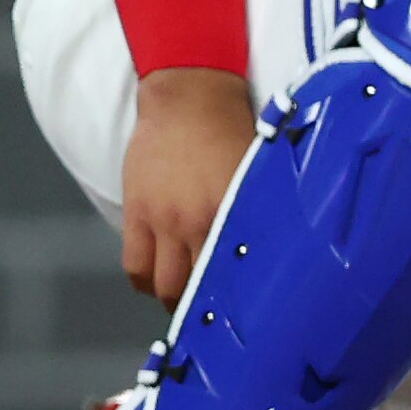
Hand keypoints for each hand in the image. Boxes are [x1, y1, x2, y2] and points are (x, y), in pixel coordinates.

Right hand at [120, 67, 253, 304]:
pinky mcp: (137, 213)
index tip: (247, 312)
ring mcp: (163, 219)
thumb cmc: (234, 128)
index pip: (237, 268)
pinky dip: (144, 280)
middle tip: (213, 310)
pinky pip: (134, 264)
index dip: (240, 297)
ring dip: (171, 297)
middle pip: (196, 285)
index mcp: (236, 210)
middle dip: (205, 305)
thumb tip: (276, 240)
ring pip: (161, 283)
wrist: (190, 97)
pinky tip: (156, 280)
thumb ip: (261, 205)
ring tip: (183, 300)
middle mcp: (199, 221)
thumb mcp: (257, 169)